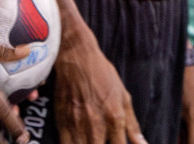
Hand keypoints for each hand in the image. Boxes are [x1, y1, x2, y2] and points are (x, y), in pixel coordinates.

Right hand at [53, 24, 145, 143]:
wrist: (77, 58)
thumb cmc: (102, 75)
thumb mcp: (123, 97)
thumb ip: (132, 124)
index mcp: (114, 117)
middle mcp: (96, 125)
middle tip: (103, 141)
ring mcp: (77, 126)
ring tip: (91, 141)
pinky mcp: (61, 124)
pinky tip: (79, 142)